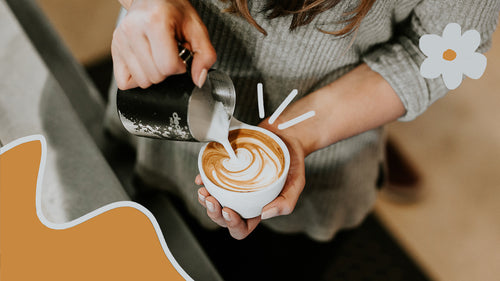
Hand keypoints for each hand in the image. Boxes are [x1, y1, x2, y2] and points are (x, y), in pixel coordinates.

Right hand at [112, 0, 215, 89]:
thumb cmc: (174, 11)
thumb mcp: (197, 28)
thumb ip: (205, 55)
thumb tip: (199, 79)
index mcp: (155, 22)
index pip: (168, 66)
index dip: (180, 67)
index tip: (181, 56)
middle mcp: (133, 29)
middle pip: (155, 76)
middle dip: (167, 71)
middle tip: (169, 54)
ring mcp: (120, 39)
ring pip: (141, 81)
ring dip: (154, 74)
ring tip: (158, 56)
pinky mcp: (114, 47)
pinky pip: (124, 82)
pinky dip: (138, 78)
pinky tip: (146, 63)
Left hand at [195, 120, 306, 239]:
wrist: (286, 137)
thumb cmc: (292, 163)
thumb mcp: (296, 183)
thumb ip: (286, 202)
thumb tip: (265, 214)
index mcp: (257, 209)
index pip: (242, 228)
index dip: (232, 224)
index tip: (228, 210)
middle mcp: (243, 201)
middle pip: (223, 217)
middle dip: (213, 213)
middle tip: (211, 200)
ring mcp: (234, 187)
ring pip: (214, 201)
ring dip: (205, 200)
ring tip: (204, 191)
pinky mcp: (228, 172)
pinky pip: (211, 180)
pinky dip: (204, 180)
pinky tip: (202, 178)